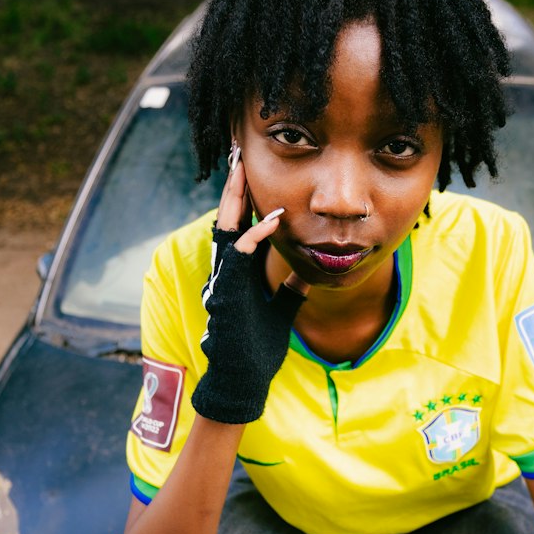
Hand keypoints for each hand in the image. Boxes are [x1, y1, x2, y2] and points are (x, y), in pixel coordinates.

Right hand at [190, 145, 308, 424]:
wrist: (244, 380)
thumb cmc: (257, 349)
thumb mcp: (282, 310)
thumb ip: (292, 287)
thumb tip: (307, 269)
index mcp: (242, 271)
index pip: (243, 224)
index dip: (249, 197)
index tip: (255, 169)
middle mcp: (230, 270)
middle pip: (229, 218)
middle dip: (234, 186)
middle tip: (238, 153)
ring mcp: (226, 280)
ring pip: (226, 229)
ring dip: (236, 199)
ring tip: (243, 169)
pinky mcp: (228, 292)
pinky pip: (240, 255)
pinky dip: (256, 235)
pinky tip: (274, 217)